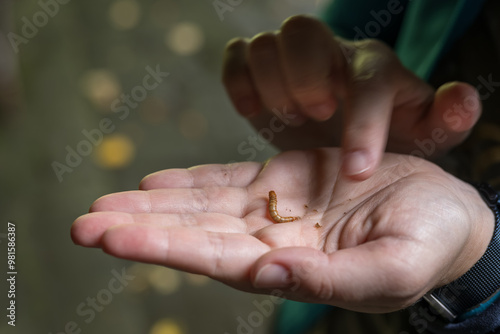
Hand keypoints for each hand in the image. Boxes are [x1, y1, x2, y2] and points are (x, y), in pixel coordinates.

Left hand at [71, 148, 493, 312]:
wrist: (444, 211)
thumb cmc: (430, 243)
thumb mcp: (393, 269)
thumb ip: (332, 281)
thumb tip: (269, 277)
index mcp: (292, 267)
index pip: (213, 259)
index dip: (161, 248)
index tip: (111, 238)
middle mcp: (272, 240)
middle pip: (193, 233)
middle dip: (139, 229)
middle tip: (84, 225)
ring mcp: (275, 208)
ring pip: (201, 205)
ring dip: (153, 204)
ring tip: (105, 202)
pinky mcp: (286, 179)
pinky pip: (228, 179)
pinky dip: (190, 180)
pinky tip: (155, 182)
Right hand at [222, 15, 480, 179]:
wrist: (342, 138)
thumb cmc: (382, 139)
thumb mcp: (420, 138)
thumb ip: (445, 120)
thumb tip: (464, 99)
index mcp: (373, 69)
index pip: (368, 80)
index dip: (362, 123)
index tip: (355, 171)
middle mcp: (330, 53)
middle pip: (304, 32)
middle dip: (303, 78)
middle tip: (313, 118)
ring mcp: (291, 57)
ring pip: (267, 43)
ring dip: (271, 84)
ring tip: (287, 119)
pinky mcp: (260, 67)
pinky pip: (236, 55)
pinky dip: (238, 82)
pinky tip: (254, 111)